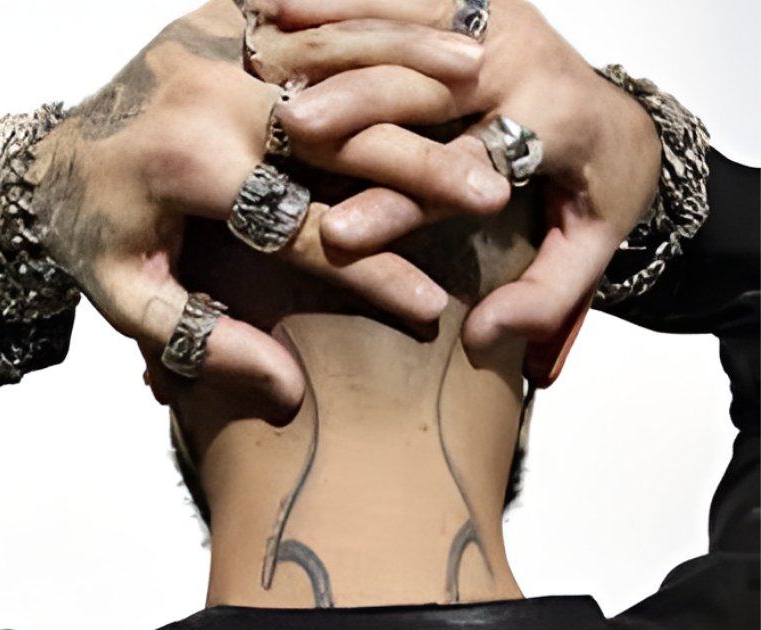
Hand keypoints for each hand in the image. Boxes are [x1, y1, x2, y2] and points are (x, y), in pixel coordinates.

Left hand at [27, 0, 497, 420]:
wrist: (42, 157)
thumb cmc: (89, 235)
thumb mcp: (127, 300)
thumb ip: (202, 340)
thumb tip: (287, 386)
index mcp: (187, 169)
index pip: (299, 229)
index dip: (367, 272)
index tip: (428, 309)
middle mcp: (208, 95)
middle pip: (336, 137)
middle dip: (418, 167)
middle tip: (492, 194)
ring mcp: (216, 42)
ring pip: (337, 58)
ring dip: (413, 70)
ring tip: (485, 80)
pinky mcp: (220, 14)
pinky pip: (311, 14)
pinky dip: (374, 22)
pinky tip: (423, 27)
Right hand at [247, 0, 661, 384]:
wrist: (628, 123)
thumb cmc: (599, 191)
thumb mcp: (593, 250)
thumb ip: (545, 297)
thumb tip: (484, 333)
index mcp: (556, 120)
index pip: (467, 163)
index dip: (402, 201)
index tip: (341, 235)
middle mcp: (523, 57)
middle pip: (427, 81)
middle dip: (354, 105)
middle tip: (292, 128)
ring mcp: (497, 19)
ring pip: (404, 21)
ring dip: (334, 32)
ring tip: (266, 43)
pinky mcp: (476, 3)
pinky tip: (281, 2)